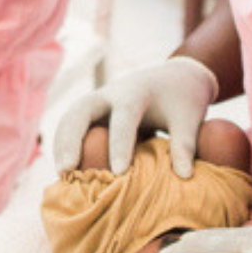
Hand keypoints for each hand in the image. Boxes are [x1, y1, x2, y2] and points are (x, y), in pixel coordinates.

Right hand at [49, 57, 217, 176]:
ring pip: (71, 117)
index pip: (124, 117)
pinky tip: (65, 169)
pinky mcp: (94, 110)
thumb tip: (185, 176)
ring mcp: (98, 100)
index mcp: (137, 92)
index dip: (120, 145)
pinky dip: (64, 143)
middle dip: (72, 139)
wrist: (176, 76)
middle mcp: (111, 92)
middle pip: (82, 110)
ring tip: (62, 174)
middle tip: (67, 170)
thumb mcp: (189, 119)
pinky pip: (72, 124)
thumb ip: (185, 144)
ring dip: (62, 143)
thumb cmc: (184, 100)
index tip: (118, 173)